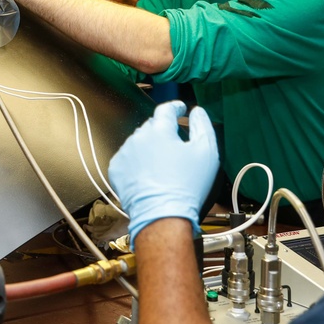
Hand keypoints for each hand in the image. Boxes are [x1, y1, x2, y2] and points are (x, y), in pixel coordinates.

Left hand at [109, 101, 218, 246]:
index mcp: (159, 130)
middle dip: (163, 132)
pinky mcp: (116, 170)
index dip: (175, 107)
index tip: (179, 109)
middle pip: (152, 127)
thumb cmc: (185, 186)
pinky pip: (128, 159)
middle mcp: (138, 138)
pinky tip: (149, 175)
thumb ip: (203, 126)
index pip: (166, 109)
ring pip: (139, 143)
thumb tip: (197, 112)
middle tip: (175, 146)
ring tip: (162, 166)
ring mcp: (125, 153)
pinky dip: (137, 162)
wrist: (162, 216)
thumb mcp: (206, 152)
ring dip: (149, 147)